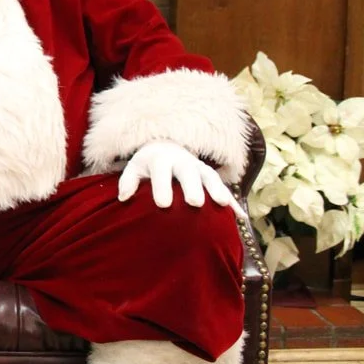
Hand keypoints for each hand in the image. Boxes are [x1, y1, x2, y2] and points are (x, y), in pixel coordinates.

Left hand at [118, 141, 246, 218]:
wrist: (166, 147)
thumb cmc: (147, 164)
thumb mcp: (135, 168)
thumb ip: (128, 181)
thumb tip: (123, 198)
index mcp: (161, 159)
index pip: (161, 172)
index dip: (162, 187)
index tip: (163, 204)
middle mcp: (182, 161)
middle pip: (188, 172)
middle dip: (192, 186)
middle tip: (194, 203)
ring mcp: (198, 167)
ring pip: (209, 176)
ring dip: (217, 189)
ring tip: (222, 204)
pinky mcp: (210, 175)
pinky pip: (223, 187)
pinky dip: (232, 201)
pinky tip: (241, 216)